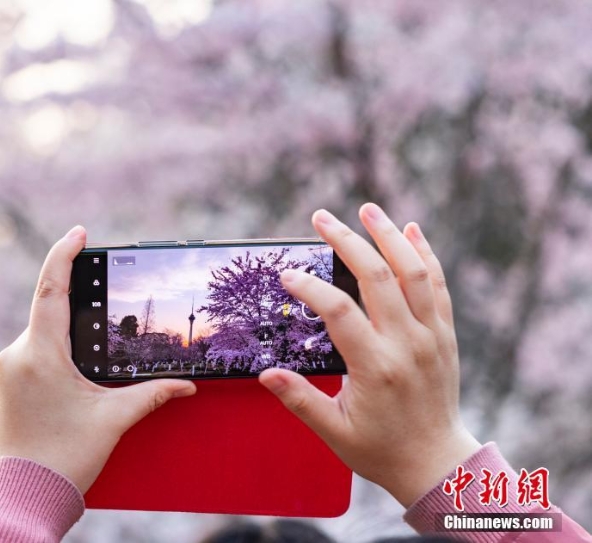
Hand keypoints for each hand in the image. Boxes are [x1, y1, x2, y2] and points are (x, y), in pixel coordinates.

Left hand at [0, 226, 195, 492]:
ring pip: (40, 331)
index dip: (64, 254)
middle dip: (75, 298)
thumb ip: (151, 394)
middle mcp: (16, 355)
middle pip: (48, 309)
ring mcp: (7, 369)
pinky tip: (77, 364)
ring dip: (68, 328)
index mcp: (40, 354)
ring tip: (96, 337)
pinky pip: (32, 350)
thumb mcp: (112, 419)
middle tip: (101, 286)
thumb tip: (186, 385)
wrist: (21, 495)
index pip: (50, 290)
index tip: (80, 232)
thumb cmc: (64, 457)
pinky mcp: (6, 383)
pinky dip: (55, 346)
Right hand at [259, 204, 480, 506]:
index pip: (339, 311)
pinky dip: (425, 254)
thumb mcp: (334, 432)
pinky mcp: (445, 335)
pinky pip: (437, 285)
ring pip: (413, 272)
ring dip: (389, 236)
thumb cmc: (380, 450)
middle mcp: (407, 345)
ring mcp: (431, 337)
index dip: (310, 288)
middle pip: (378, 277)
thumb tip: (265, 374)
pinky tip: (411, 230)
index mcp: (375, 368)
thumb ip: (300, 400)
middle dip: (347, 241)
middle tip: (321, 217)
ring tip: (367, 209)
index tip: (287, 276)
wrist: (438, 463)